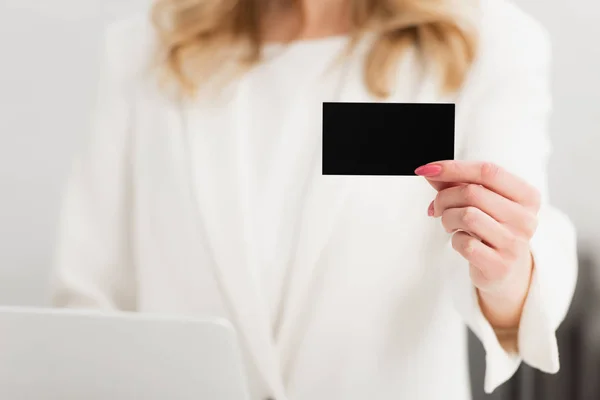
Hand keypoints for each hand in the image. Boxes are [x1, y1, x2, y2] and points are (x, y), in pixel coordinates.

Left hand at [415, 161, 538, 329]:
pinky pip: (464, 243)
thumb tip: (431, 171)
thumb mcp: (481, 202)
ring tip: (449, 224)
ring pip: (466, 215)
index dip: (454, 167)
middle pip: (473, 192)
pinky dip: (454, 239)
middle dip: (444, 197)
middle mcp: (525, 219)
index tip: (428, 169)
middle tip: (438, 207)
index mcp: (526, 196)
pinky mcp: (499, 265)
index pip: (488, 172)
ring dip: (447, 218)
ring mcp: (514, 243)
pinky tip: (460, 240)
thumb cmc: (491, 229)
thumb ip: (457, 183)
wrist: (506, 271)